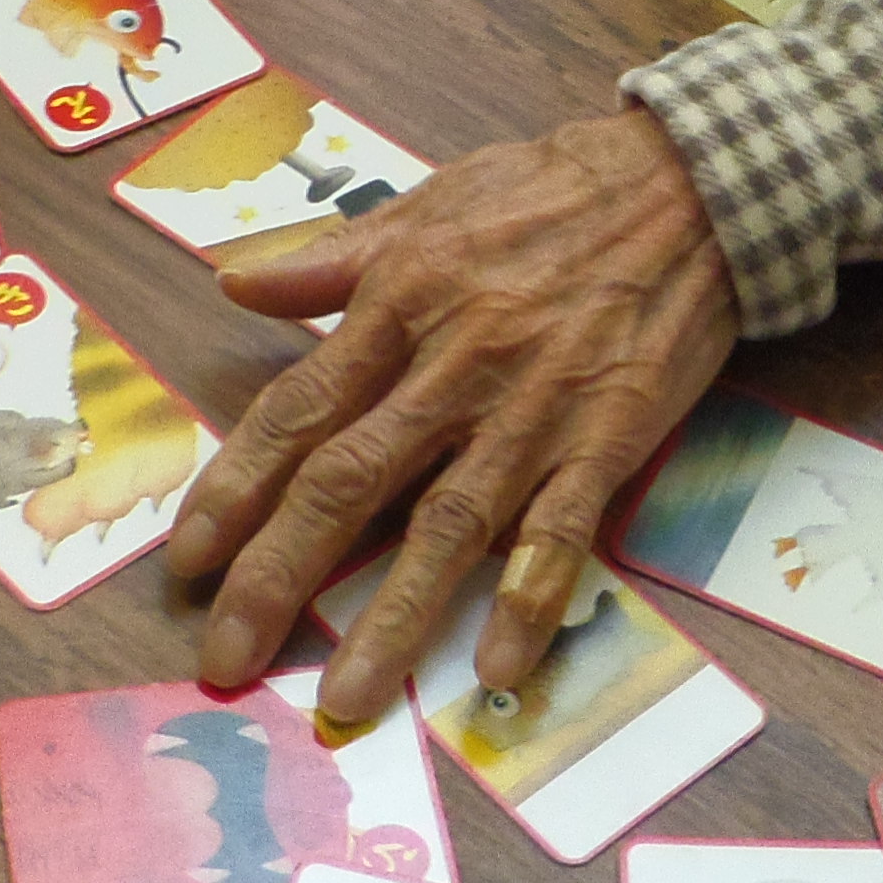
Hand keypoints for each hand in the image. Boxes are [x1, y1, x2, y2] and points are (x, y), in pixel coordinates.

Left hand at [161, 110, 737, 720]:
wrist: (695, 184)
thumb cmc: (553, 192)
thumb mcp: (427, 206)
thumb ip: (327, 257)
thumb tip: (231, 279)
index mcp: (398, 306)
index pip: (297, 411)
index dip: (237, 487)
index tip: (188, 560)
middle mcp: (453, 367)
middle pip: (350, 482)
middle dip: (281, 574)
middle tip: (228, 659)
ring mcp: (533, 409)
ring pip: (448, 525)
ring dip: (394, 616)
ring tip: (346, 698)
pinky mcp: (608, 436)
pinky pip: (561, 530)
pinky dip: (529, 598)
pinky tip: (499, 668)